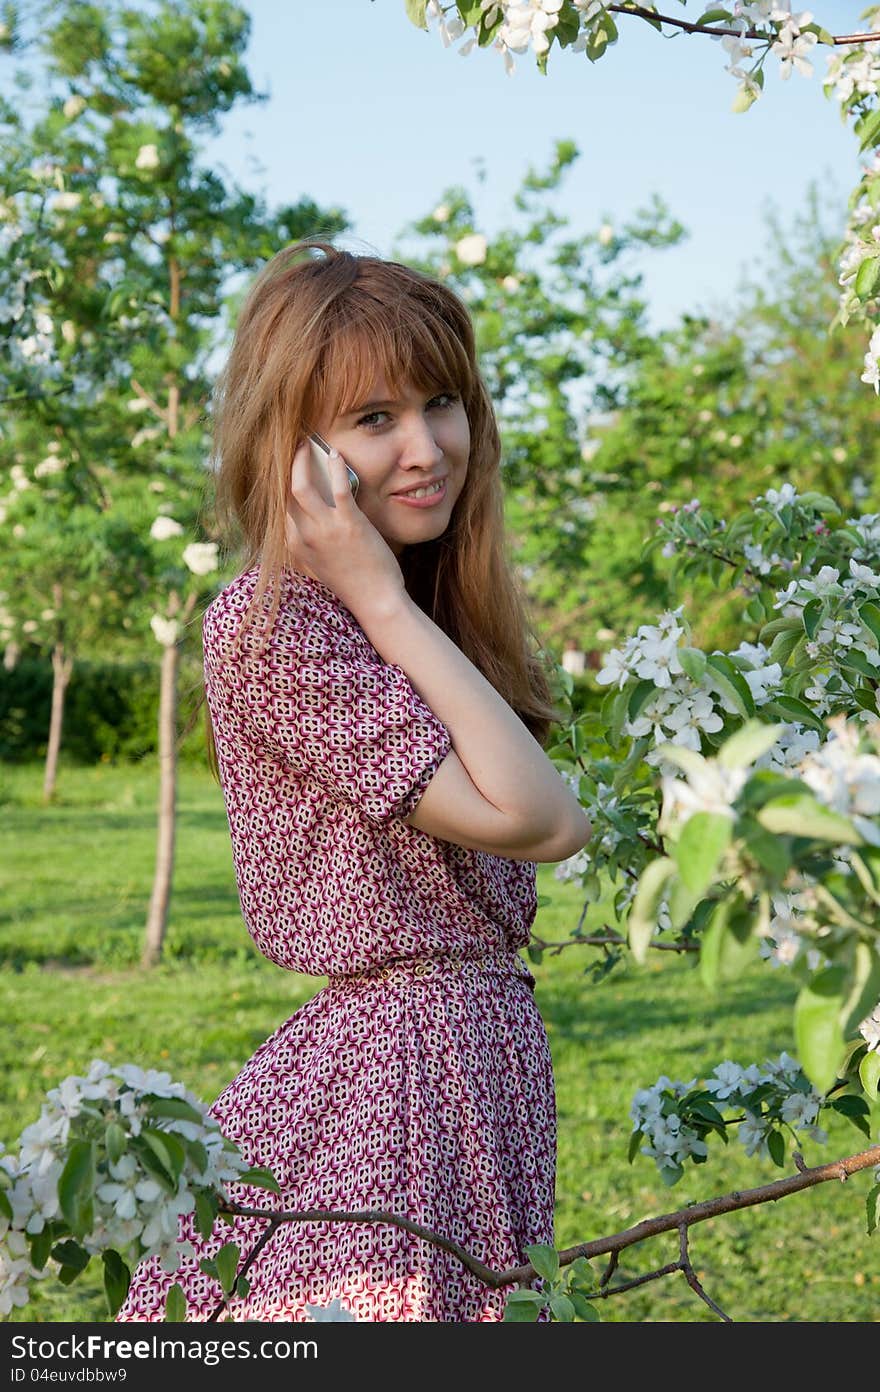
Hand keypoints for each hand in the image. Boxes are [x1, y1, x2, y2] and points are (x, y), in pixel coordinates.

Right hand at [285, 439, 406, 617]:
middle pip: (283, 492)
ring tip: (307, 444)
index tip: (287, 465)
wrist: (376, 601)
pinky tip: (336, 454)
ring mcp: (325, 530)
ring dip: (302, 459)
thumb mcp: (322, 563)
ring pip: (301, 485)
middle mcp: (304, 536)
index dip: (281, 482)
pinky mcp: (349, 524)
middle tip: (293, 446)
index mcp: (295, 545)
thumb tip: (314, 514)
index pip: (280, 506)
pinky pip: (337, 487)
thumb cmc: (354, 583)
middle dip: (285, 465)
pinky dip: (335, 466)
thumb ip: (313, 541)